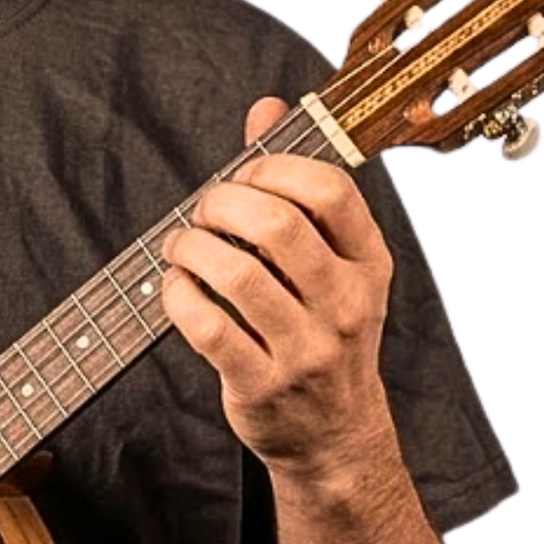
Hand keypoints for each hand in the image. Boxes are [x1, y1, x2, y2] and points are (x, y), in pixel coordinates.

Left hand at [160, 98, 396, 481]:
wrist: (334, 436)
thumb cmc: (324, 334)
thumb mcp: (331, 263)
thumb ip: (296, 183)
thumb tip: (267, 107)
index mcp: (367, 262)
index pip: (328, 189)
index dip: (271, 168)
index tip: (243, 177)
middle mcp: (344, 303)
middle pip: (276, 225)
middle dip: (221, 204)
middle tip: (202, 213)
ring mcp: (305, 348)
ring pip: (235, 274)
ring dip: (190, 248)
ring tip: (180, 248)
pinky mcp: (261, 384)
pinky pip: (207, 326)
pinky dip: (177, 297)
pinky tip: (176, 288)